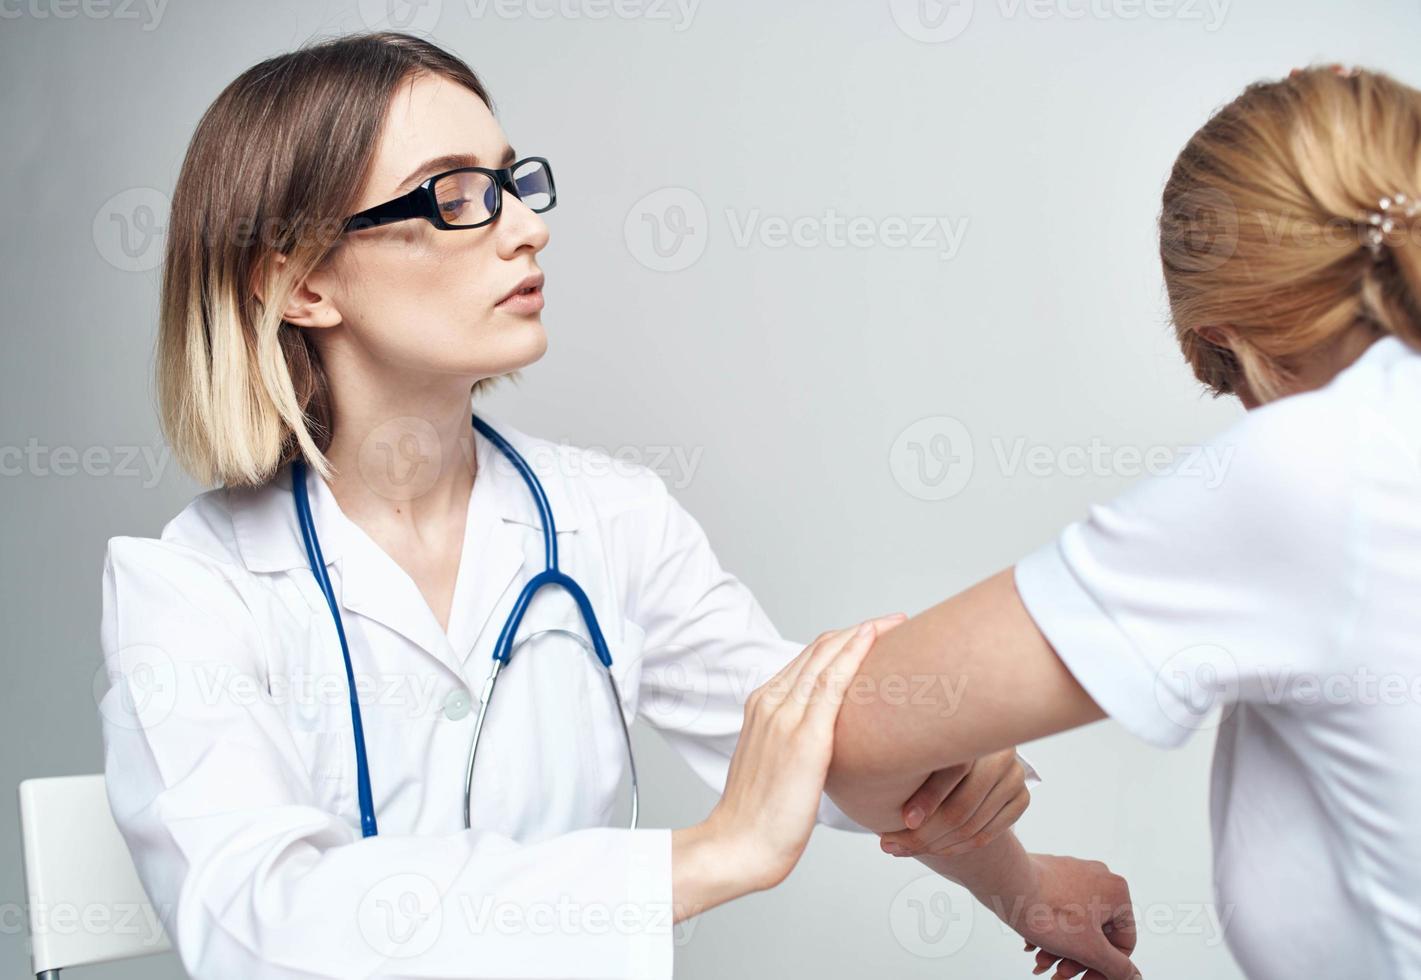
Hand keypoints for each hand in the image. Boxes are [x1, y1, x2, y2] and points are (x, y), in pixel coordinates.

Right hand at [700, 613, 907, 892]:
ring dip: (864, 634)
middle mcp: (771, 702)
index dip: (843, 641)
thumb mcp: (776, 766)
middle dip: (860, 631)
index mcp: (762, 705)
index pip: (807, 659)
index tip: (874, 634)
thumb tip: (828, 747)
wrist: (739, 844)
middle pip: (819, 650)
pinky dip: (854, 654)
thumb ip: (795, 744)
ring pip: (827, 657)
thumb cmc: (760, 816)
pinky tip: (875, 640)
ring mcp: (786, 716)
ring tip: (896, 625)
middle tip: (895, 623)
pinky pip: (832, 682)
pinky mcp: (805, 736)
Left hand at [877, 748, 1030, 858]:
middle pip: (962, 806)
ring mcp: (1014, 777)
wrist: (967, 758)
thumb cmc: (928, 750)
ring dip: (934, 845)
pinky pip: (986, 834)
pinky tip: (929, 849)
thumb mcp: (917, 745)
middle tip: (889, 844)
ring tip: (900, 848)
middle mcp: (1000, 752)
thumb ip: (906, 754)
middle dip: (923, 833)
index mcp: (972, 730)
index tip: (904, 820)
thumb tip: (868, 769)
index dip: (928, 797)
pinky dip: (955, 848)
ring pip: (972, 826)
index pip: (954, 769)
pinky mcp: (1020, 798)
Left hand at [988, 854, 1138, 979]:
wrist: (1005, 882)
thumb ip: (1117, 967)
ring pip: (1075, 923)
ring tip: (1040, 963)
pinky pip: (1058, 908)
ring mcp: (1074, 872)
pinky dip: (1049, 929)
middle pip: (1096, 933)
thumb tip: (1134, 976)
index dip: (1105, 969)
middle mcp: (1099, 877)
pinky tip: (1031, 945)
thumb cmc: (1048, 912)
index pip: (1123, 943)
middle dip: (1077, 960)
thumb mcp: (1090, 950)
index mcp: (1117, 892)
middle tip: (1058, 976)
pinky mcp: (1051, 872)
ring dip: (1060, 949)